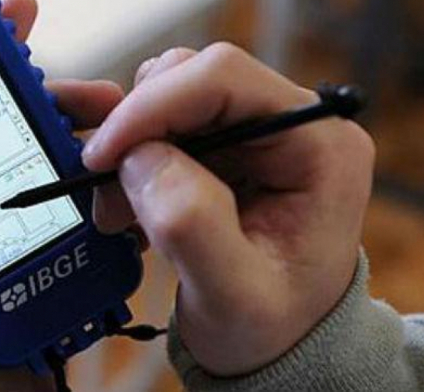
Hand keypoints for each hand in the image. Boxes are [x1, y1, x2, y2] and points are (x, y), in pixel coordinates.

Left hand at [0, 0, 124, 391]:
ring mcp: (11, 246)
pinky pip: (81, 225)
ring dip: (85, 145)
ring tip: (118, 133)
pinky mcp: (49, 274)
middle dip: (47, 101)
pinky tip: (125, 184)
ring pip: (50, 175)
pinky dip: (105, 199)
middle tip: (90, 88)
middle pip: (6, 140)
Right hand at [82, 44, 374, 375]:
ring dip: (131, 146)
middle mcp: (291, 122)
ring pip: (169, 96)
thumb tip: (142, 159)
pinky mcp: (226, 145)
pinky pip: (163, 124)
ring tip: (122, 210)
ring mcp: (256, 130)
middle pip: (191, 78)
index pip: (225, 78)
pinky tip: (130, 205)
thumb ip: (192, 225)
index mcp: (319, 146)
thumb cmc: (273, 326)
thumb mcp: (235, 295)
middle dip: (136, 129)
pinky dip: (132, 158)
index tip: (104, 155)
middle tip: (107, 191)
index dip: (153, 105)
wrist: (278, 345)